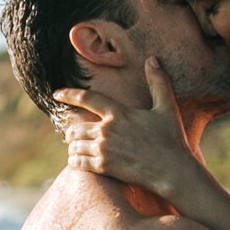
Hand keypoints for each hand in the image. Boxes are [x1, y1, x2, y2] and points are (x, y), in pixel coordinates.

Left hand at [51, 57, 202, 200]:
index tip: (56, 93)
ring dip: (73, 146)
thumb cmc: (171, 139)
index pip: (87, 98)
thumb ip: (158, 82)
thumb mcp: (167, 108)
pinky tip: (79, 160)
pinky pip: (78, 162)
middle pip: (74, 127)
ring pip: (74, 145)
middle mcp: (107, 130)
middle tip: (72, 134)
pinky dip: (75, 160)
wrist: (172, 170)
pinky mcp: (104, 167)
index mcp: (119, 113)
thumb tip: (152, 59)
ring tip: (76, 148)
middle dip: (70, 130)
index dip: (69, 94)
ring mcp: (104, 149)